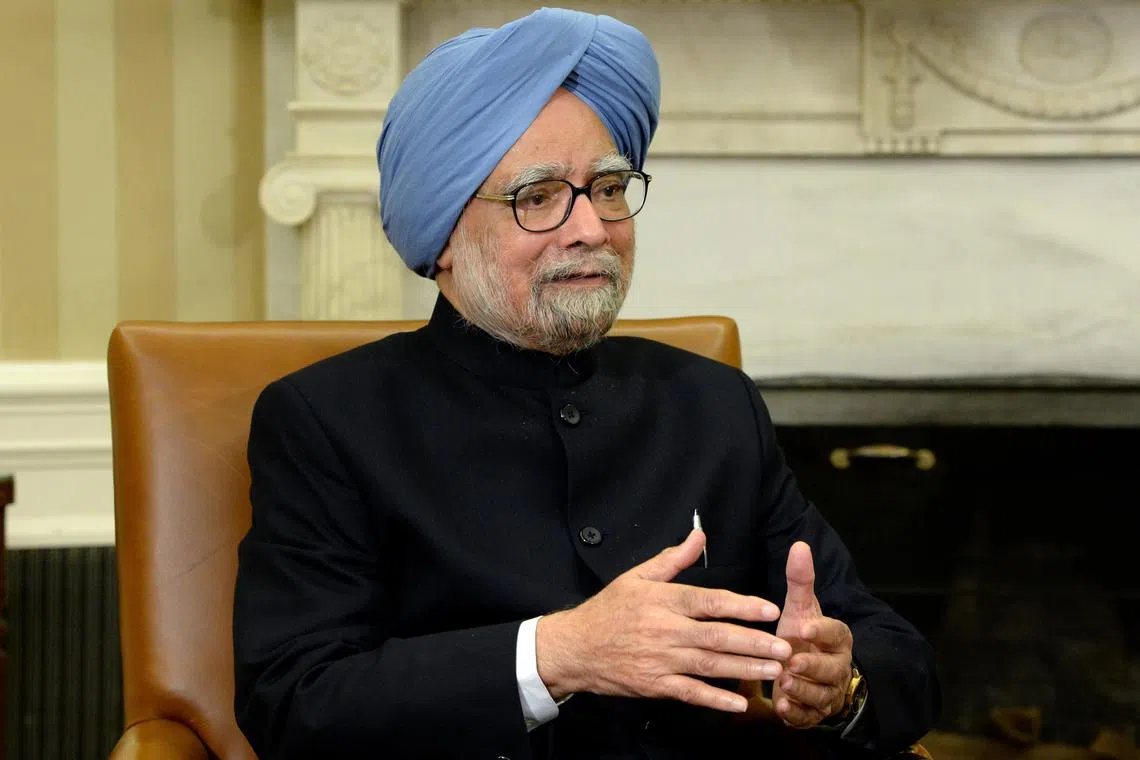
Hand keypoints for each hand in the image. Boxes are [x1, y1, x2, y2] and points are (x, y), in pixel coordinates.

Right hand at [536, 529, 791, 712]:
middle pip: (716, 636)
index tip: (769, 609)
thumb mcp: (636, 576)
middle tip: (785, 647)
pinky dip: (716, 699)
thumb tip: (699, 536)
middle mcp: (665, 630)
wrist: (575, 647)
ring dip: (744, 668)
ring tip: (774, 670)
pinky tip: (740, 703)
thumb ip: (672, 559)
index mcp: (662, 601)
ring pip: (709, 665)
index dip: (740, 605)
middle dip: (753, 642)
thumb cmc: (608, 609)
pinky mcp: (655, 685)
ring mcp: (660, 660)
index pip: (708, 601)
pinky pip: (690, 693)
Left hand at [772, 541, 853, 728]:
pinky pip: (808, 717)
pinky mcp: (814, 713)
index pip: (835, 634)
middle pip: (830, 670)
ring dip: (803, 691)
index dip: (821, 631)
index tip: (804, 627)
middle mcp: (837, 666)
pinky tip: (782, 708)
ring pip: (820, 695)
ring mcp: (827, 692)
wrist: (808, 670)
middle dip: (812, 667)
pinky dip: (797, 714)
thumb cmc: (803, 634)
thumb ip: (800, 581)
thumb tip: (799, 545)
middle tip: (791, 663)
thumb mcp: (801, 608)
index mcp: (837, 639)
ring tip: (783, 683)